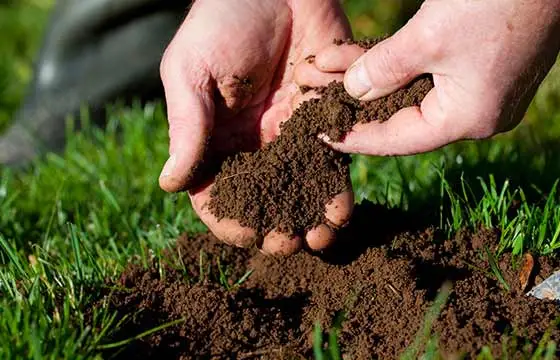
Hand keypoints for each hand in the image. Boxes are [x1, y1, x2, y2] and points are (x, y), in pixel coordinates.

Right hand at [158, 0, 353, 254]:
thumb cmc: (221, 21)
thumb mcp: (191, 71)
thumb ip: (186, 127)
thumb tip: (169, 185)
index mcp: (213, 137)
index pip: (215, 191)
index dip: (228, 219)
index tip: (247, 235)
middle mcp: (251, 142)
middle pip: (262, 198)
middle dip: (275, 226)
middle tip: (289, 245)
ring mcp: (289, 132)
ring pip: (300, 187)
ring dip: (309, 217)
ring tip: (321, 237)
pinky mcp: (323, 118)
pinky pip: (332, 160)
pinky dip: (336, 187)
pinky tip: (341, 208)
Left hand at [296, 0, 559, 154]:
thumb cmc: (495, 1)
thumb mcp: (428, 38)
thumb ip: (384, 69)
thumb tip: (352, 90)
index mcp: (467, 119)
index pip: (397, 139)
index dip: (354, 136)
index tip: (319, 134)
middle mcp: (476, 113)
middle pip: (400, 115)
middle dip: (356, 101)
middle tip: (317, 99)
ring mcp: (481, 90)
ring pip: (410, 92)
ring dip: (371, 78)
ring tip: (331, 69)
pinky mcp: (481, 66)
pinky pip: (427, 74)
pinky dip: (395, 65)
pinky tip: (363, 57)